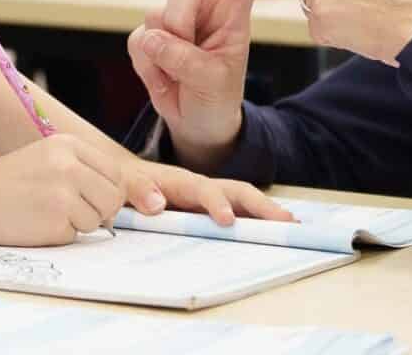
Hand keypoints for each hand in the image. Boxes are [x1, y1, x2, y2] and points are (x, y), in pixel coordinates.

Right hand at [0, 135, 125, 245]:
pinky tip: (36, 223)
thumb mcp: (47, 158)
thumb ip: (83, 170)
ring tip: (47, 213)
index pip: (116, 173)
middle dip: (100, 211)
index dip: (108, 191)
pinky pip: (76, 236)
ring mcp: (63, 193)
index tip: (93, 199)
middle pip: (114, 197)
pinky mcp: (55, 221)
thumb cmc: (8, 182)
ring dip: (78, 224)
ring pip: (98, 219)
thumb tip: (118, 200)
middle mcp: (69, 165)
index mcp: (68, 145)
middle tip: (73, 212)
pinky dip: (59, 235)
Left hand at [124, 161, 295, 226]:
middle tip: (285, 221)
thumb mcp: (122, 184)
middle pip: (236, 191)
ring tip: (292, 226)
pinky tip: (275, 232)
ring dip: (267, 213)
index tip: (226, 221)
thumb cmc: (123, 183)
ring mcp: (208, 200)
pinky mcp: (209, 212)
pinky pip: (237, 215)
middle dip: (261, 206)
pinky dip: (257, 221)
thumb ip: (138, 190)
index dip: (216, 203)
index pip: (202, 189)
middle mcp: (200, 188)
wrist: (120, 179)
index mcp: (179, 181)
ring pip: (242, 202)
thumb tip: (157, 205)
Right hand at [127, 0, 273, 169]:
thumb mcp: (214, 81)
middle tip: (190, 55)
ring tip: (181, 72)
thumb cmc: (217, 96)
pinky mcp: (148, 35)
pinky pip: (137, 39)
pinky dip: (147, 64)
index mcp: (232, 9)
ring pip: (156, 15)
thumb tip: (151, 38)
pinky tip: (163, 76)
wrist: (197, 122)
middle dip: (181, 21)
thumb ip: (185, 58)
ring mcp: (173, 19)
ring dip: (165, 51)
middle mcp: (203, 5)